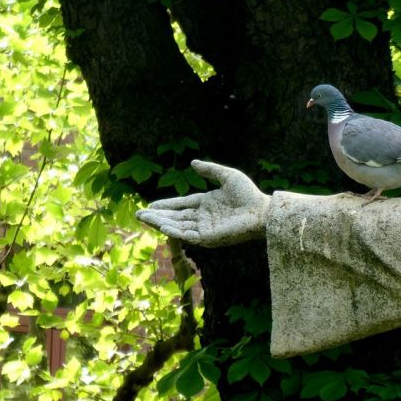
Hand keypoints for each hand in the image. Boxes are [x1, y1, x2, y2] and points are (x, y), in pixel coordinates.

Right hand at [136, 160, 269, 246]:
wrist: (261, 210)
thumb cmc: (249, 194)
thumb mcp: (227, 176)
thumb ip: (210, 170)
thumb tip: (193, 163)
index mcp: (207, 203)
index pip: (182, 205)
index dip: (166, 205)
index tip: (150, 205)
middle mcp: (204, 217)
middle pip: (176, 217)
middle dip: (157, 216)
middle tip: (139, 215)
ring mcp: (205, 228)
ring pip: (178, 226)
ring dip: (161, 223)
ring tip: (144, 219)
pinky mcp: (209, 238)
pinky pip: (187, 235)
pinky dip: (174, 232)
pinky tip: (162, 226)